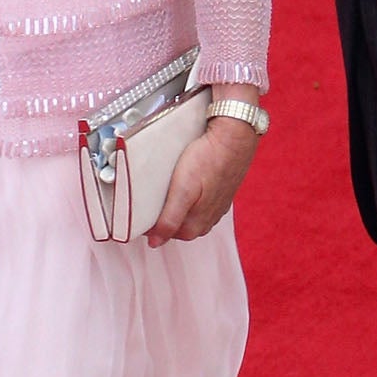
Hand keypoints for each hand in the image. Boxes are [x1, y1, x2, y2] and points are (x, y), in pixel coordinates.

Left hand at [147, 114, 259, 245]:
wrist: (236, 134)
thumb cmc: (209, 158)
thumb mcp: (183, 191)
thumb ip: (169, 219)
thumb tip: (156, 243)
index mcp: (200, 221)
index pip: (172, 235)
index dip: (154, 227)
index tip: (141, 214)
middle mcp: (212, 215)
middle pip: (184, 226)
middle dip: (167, 218)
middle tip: (150, 203)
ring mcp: (220, 201)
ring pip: (195, 212)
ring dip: (180, 208)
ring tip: (166, 194)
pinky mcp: (223, 186)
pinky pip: (205, 199)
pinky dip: (193, 197)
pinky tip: (189, 184)